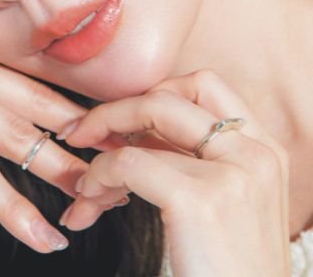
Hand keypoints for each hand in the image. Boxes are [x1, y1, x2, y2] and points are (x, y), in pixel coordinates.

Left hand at [59, 71, 289, 275]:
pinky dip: (98, 176)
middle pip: (169, 94)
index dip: (151, 96)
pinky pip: (127, 162)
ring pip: (144, 119)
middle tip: (81, 134)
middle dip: (115, 110)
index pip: (202, 85)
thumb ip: (184, 159)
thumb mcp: (220, 203)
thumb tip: (124, 133)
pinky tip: (89, 204)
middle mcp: (255, 151)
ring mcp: (233, 172)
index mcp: (262, 148)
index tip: (118, 123)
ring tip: (84, 189)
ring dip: (100, 151)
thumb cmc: (225, 272)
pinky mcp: (202, 199)